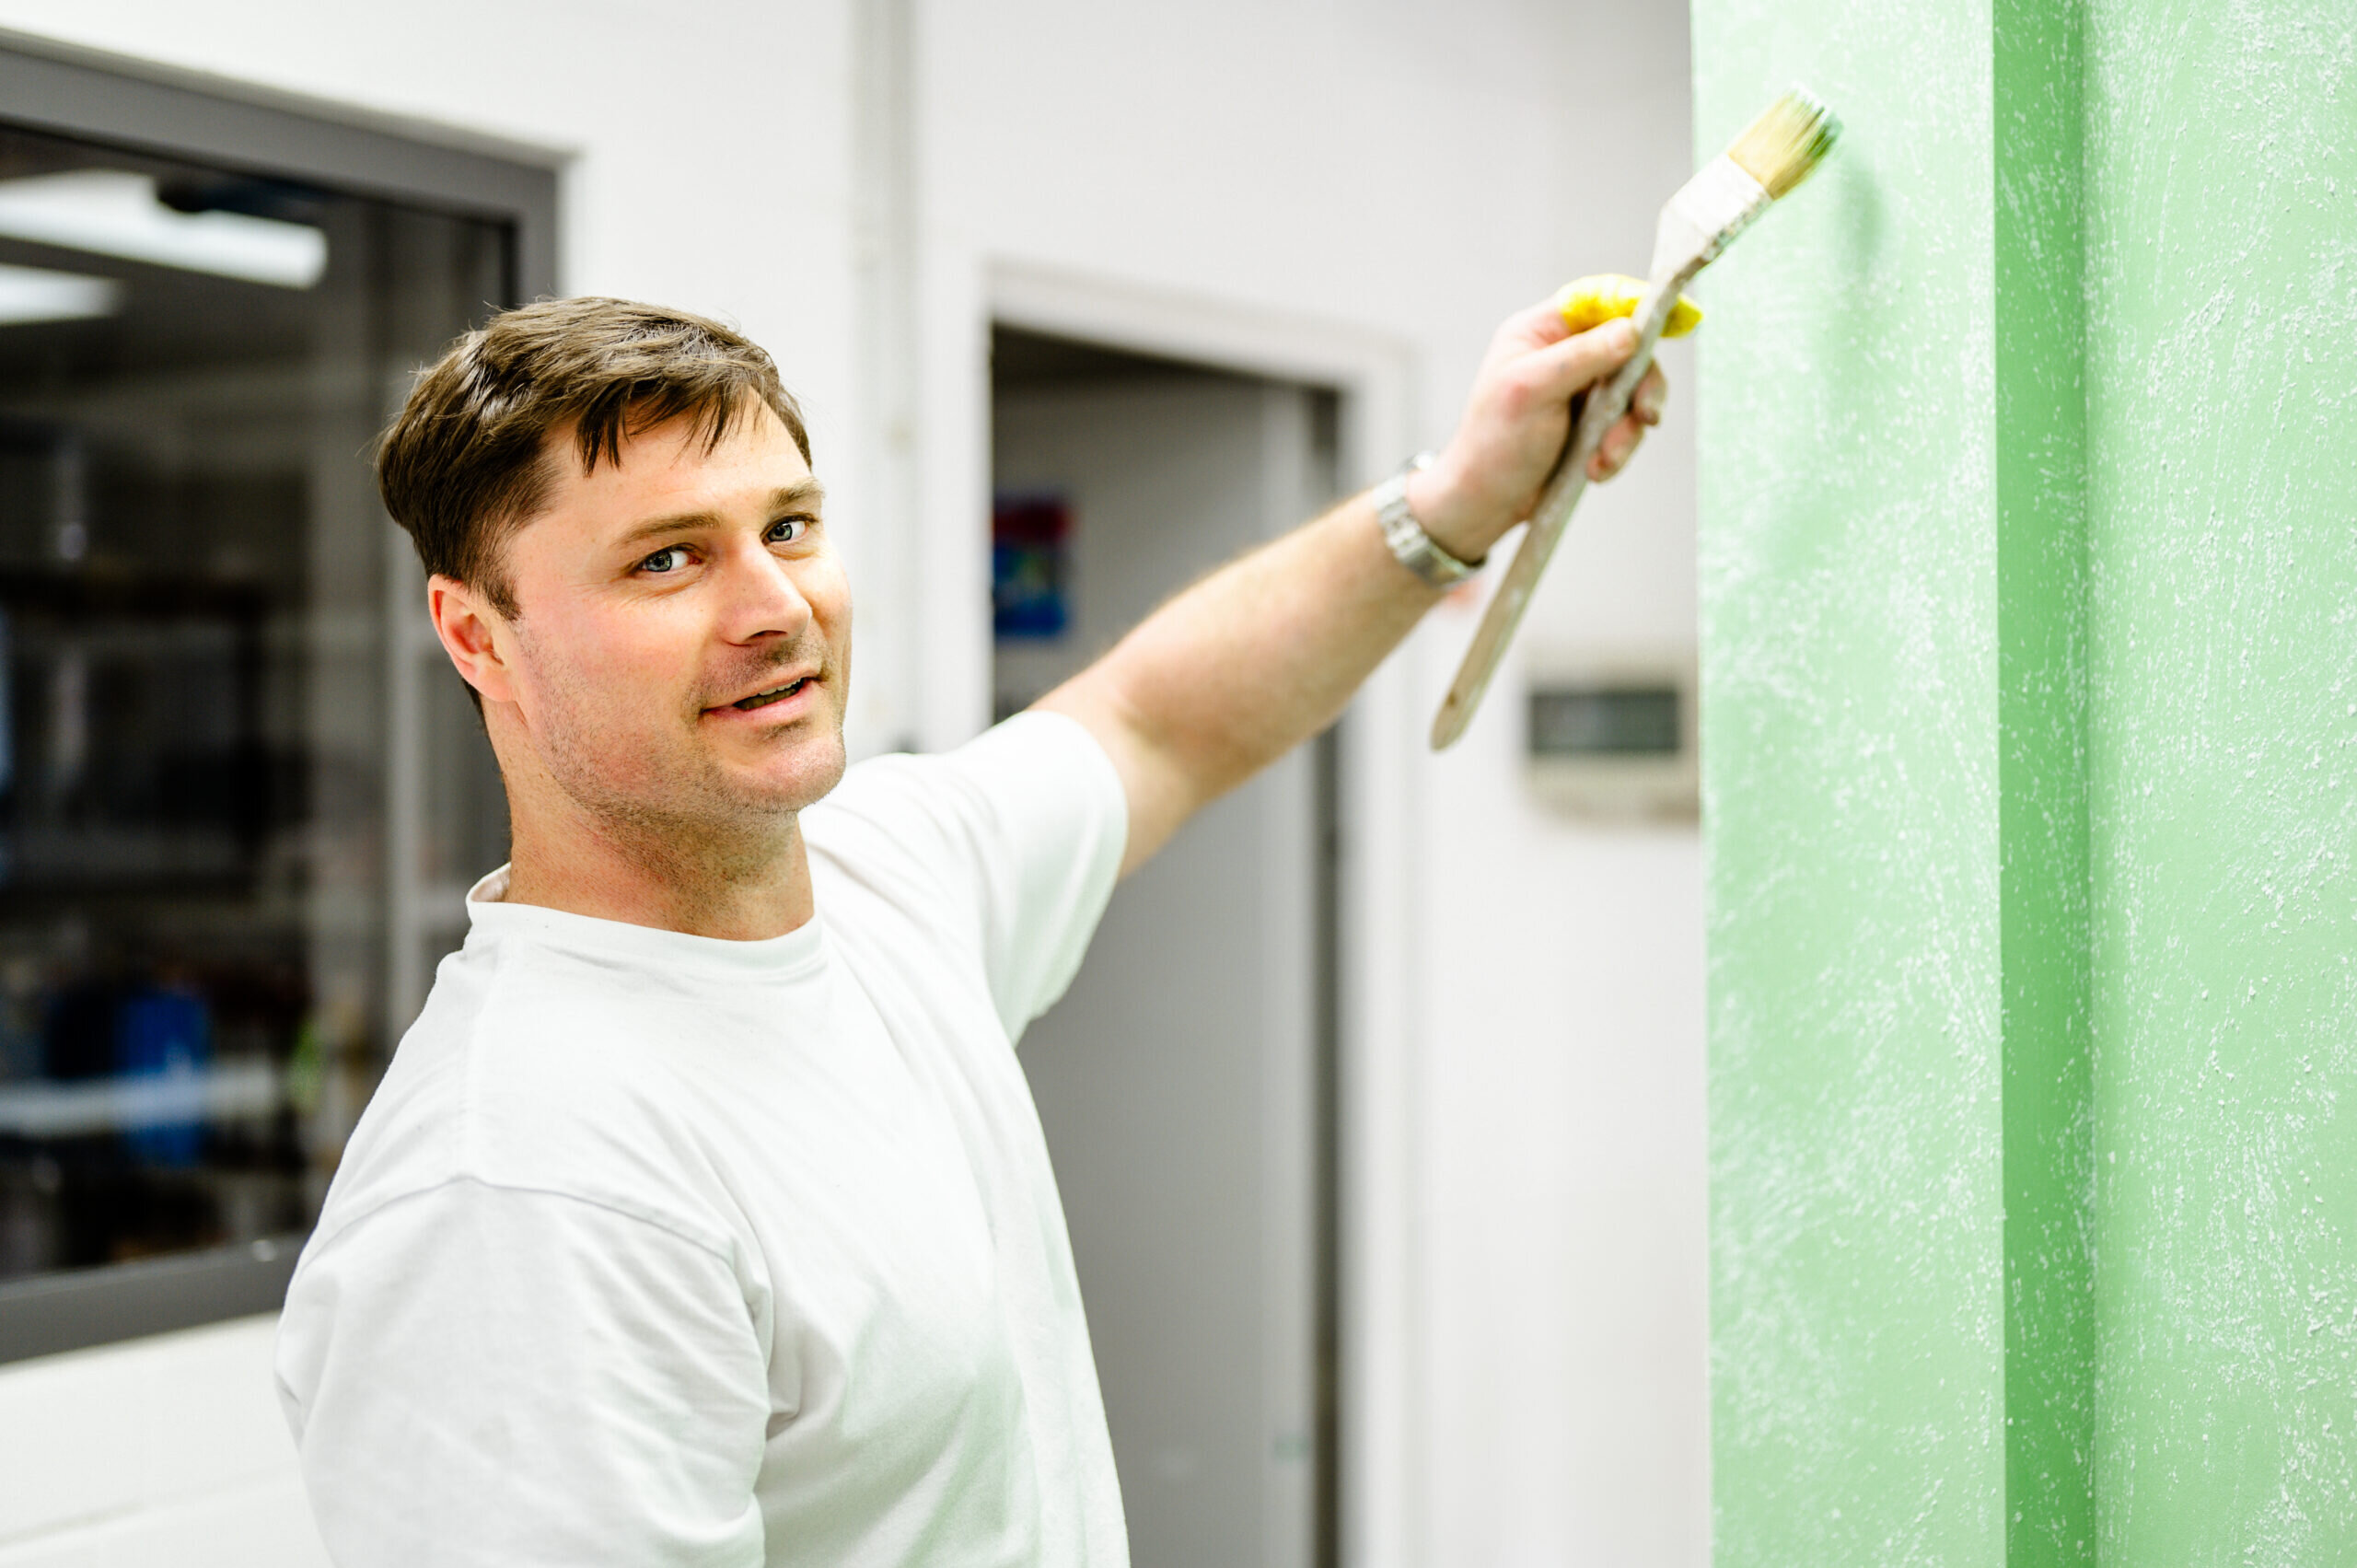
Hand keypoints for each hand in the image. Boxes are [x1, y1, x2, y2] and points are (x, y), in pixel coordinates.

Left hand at [1404, 298, 1669, 562]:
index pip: (1601, 299)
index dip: (1640, 306)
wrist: (1484, 504)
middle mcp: (1564, 353)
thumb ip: (1582, 357)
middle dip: (1640, 388)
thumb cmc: (1494, 443)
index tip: (1680, 320)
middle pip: (1630, 349)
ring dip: (1627, 430)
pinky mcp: (1591, 423)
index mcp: (1541, 331)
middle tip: (1645, 417)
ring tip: (1604, 459)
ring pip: (1633, 392)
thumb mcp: (1533, 391)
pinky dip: (1618, 450)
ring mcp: (1580, 389)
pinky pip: (1626, 425)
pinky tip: (1595, 470)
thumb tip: (1631, 331)